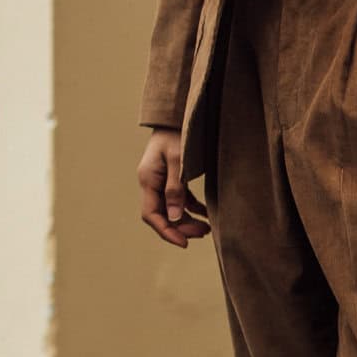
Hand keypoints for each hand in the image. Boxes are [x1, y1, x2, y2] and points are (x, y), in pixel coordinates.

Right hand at [138, 128, 210, 248]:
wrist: (177, 113)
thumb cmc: (178, 132)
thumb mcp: (178, 159)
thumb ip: (175, 188)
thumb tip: (173, 217)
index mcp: (148, 179)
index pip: (151, 214)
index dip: (166, 231)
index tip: (184, 243)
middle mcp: (151, 182)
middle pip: (162, 215)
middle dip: (181, 227)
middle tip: (204, 233)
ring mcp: (160, 180)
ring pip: (171, 209)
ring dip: (187, 220)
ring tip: (207, 228)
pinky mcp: (171, 177)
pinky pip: (180, 200)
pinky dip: (191, 209)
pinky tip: (206, 214)